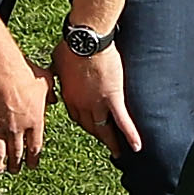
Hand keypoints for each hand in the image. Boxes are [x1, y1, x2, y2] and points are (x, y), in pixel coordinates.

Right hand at [0, 43, 50, 174]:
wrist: (0, 66)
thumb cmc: (23, 71)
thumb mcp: (45, 81)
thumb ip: (51, 93)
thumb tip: (55, 99)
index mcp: (34, 121)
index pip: (35, 148)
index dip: (32, 160)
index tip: (31, 166)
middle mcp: (16, 128)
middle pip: (16, 154)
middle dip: (15, 165)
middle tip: (14, 170)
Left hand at [54, 35, 142, 155]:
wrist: (84, 42)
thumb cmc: (69, 47)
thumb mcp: (57, 60)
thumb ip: (58, 69)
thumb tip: (56, 66)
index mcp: (69, 96)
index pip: (77, 116)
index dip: (84, 123)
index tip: (89, 126)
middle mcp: (82, 105)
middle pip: (90, 126)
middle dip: (98, 137)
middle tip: (105, 144)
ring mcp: (98, 103)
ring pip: (105, 129)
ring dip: (112, 142)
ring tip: (118, 152)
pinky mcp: (114, 98)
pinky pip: (123, 121)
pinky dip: (130, 134)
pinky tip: (137, 147)